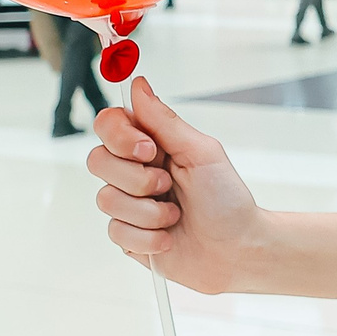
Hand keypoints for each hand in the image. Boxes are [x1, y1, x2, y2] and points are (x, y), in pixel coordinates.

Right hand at [87, 78, 263, 294]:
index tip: (148, 149)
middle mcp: (136, 171)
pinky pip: (115, 231)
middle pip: (97, 160)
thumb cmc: (227, 199)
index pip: (109, 124)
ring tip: (175, 216)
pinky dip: (147, 236)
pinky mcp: (128, 235)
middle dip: (136, 178)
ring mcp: (130, 204)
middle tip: (168, 186)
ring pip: (105, 199)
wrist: (238, 250)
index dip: (119, 136)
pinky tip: (169, 238)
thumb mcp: (202, 152)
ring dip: (148, 211)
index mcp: (154, 145)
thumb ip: (164, 121)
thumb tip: (138, 84)